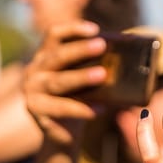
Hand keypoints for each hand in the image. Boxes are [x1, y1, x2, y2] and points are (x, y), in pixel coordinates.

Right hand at [23, 20, 108, 145]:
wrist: (61, 133)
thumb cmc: (77, 99)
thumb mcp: (83, 79)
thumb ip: (95, 64)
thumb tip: (128, 51)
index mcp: (46, 56)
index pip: (54, 35)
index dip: (73, 29)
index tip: (95, 29)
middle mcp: (35, 70)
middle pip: (57, 56)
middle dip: (80, 49)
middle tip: (101, 45)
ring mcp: (33, 92)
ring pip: (58, 81)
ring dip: (81, 76)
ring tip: (102, 74)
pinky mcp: (37, 111)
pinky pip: (61, 109)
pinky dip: (82, 109)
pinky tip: (100, 109)